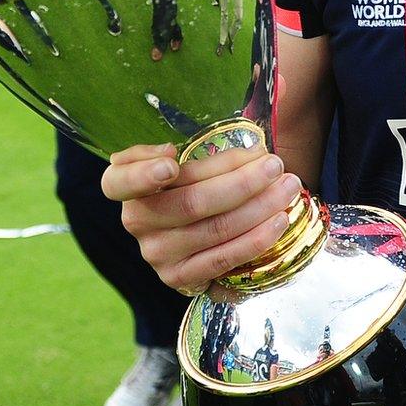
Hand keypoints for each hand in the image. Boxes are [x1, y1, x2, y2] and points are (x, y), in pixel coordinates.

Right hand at [102, 142, 301, 293]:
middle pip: (192, 201)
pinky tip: (279, 220)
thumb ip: (197, 146)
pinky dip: (257, 238)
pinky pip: (224, 258)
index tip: (171, 161)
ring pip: (215, 228)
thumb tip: (242, 126)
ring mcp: (157, 254)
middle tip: (275, 165)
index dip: (142, 173)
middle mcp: (137, 222)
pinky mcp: (180, 278)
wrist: (195, 236)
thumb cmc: (194, 185)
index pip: (118, 181)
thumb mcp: (185, 160)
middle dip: (242, 181)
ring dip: (259, 206)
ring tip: (287, 186)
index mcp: (129, 188)